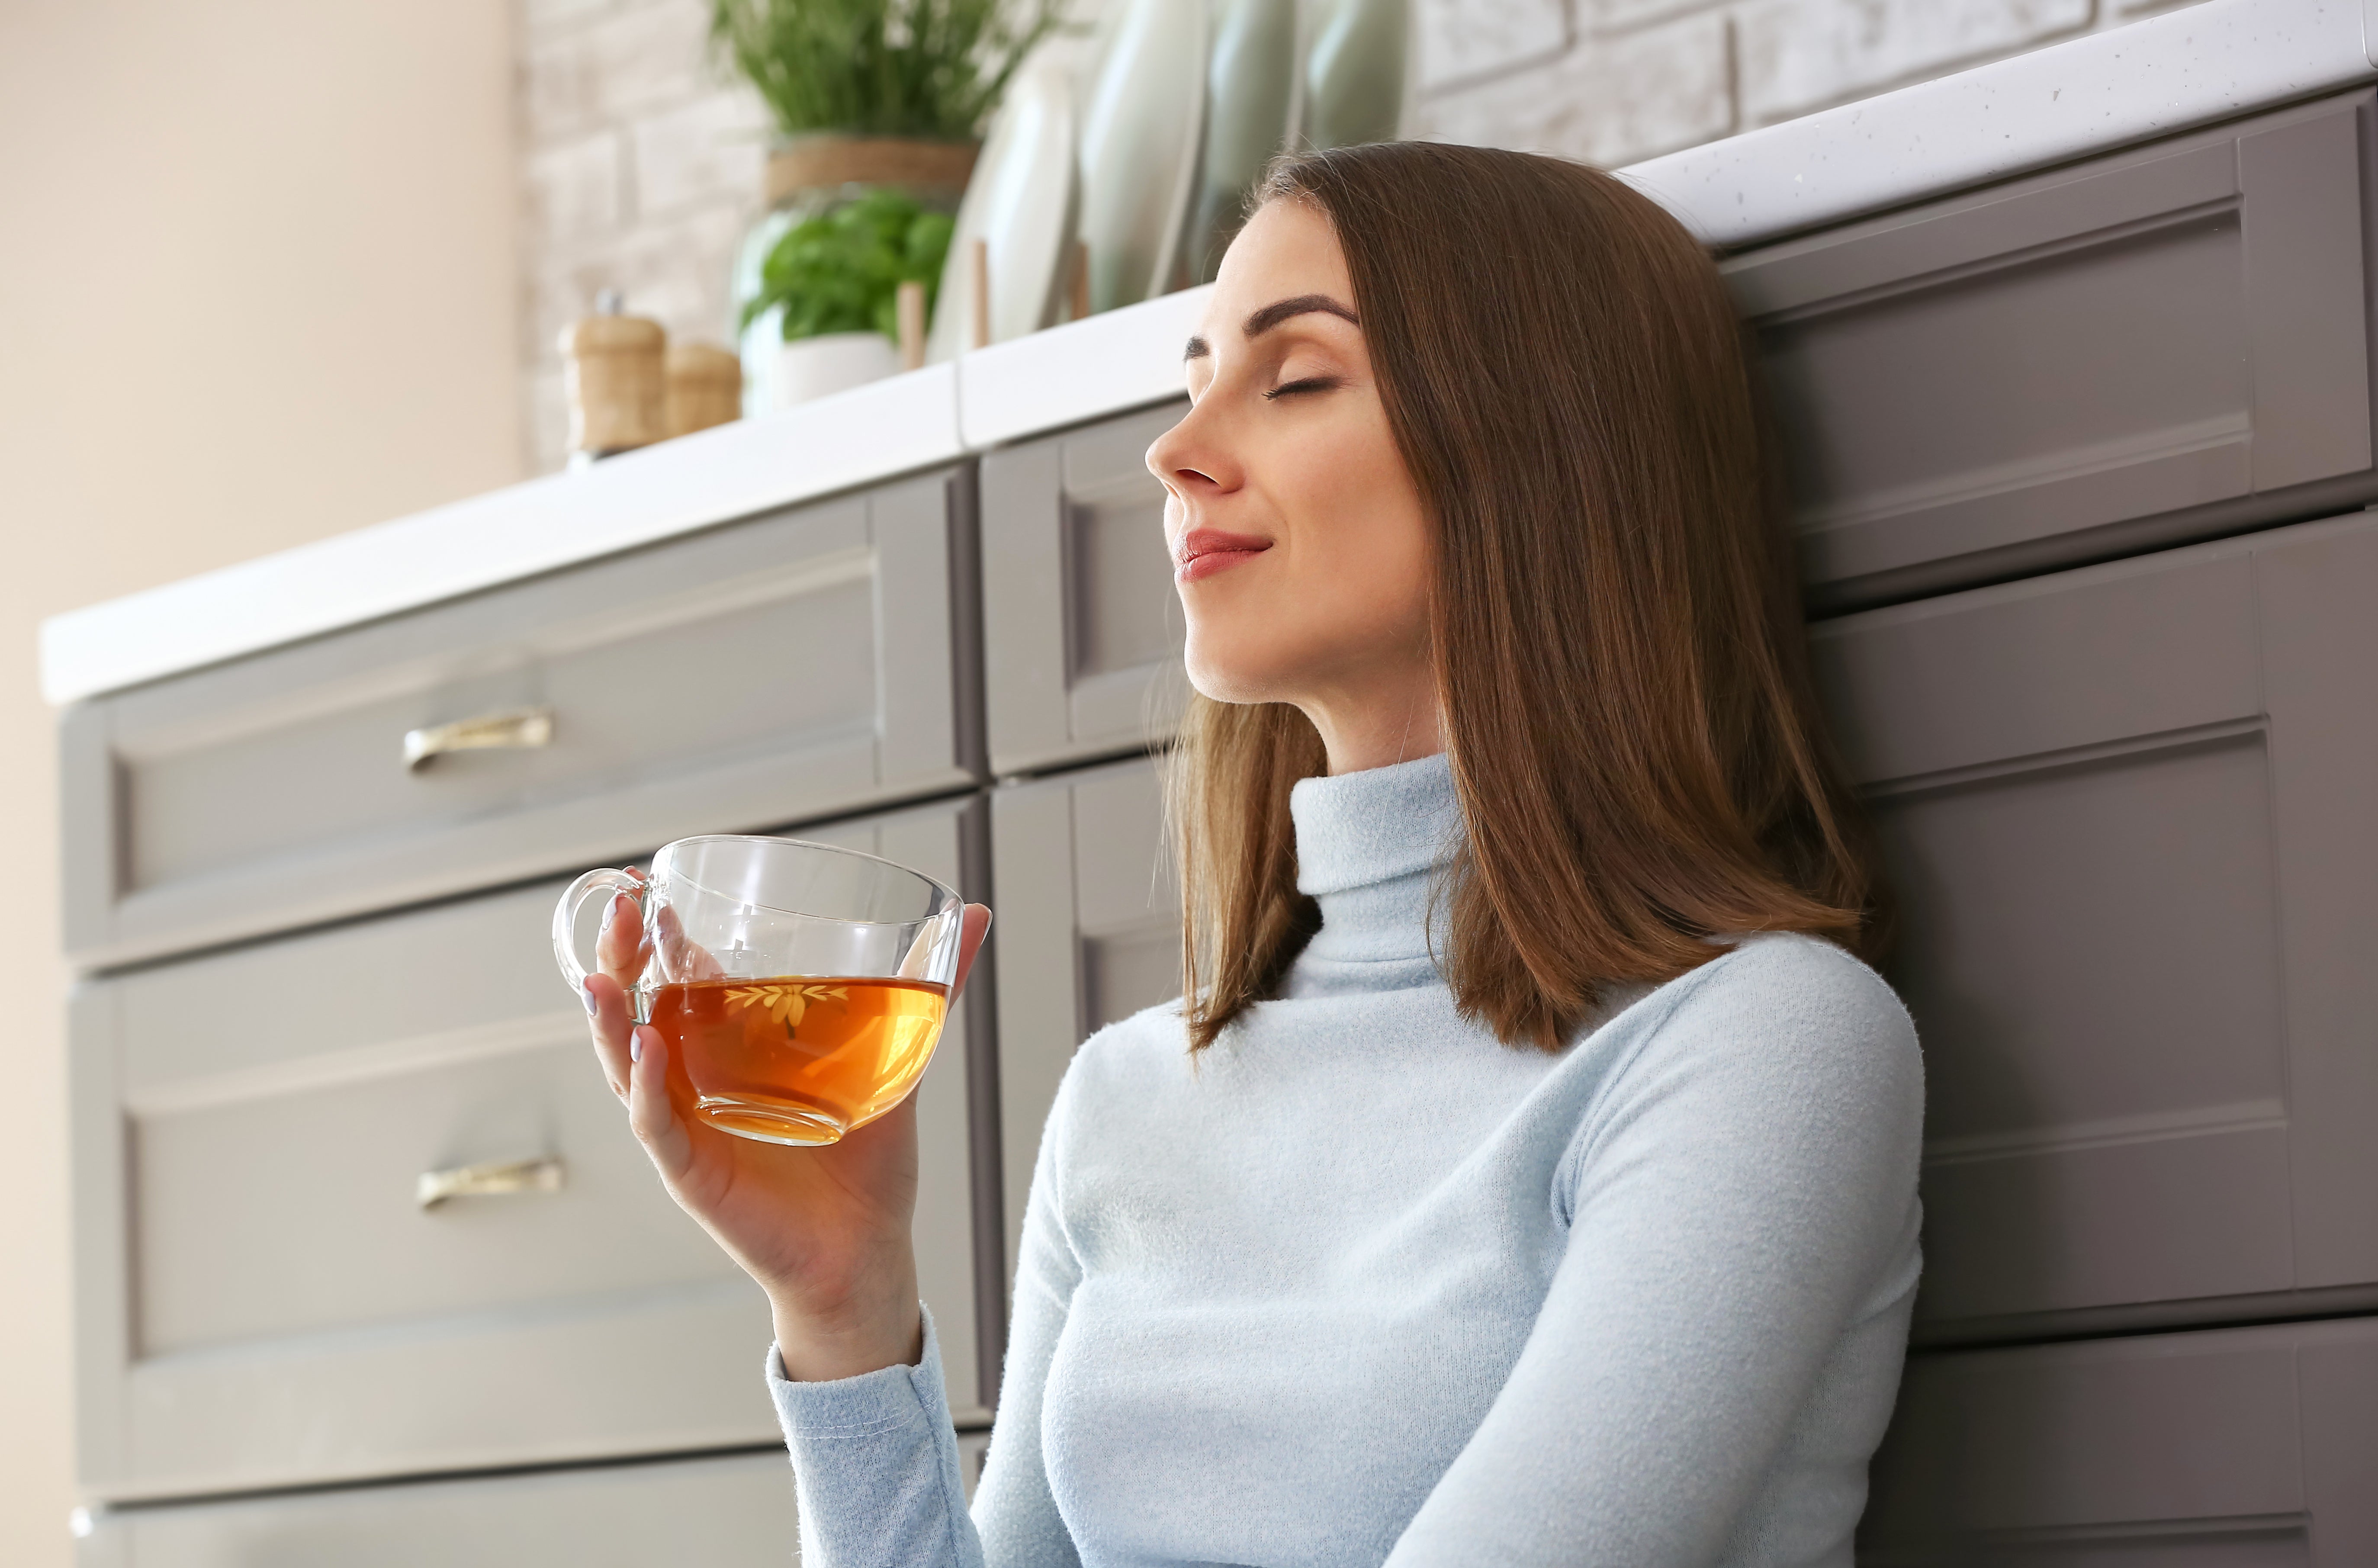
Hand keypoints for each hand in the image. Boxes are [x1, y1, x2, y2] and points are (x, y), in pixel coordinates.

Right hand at [583, 883, 992, 1381]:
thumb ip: (929, 988)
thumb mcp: (899, 1056)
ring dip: (610, 1017)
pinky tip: (645, 1046)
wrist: (869, 1246)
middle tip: (622, 904)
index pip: (677, 981)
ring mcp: (689, 1129)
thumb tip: (979, 914)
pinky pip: (658, 1126)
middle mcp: (697, 1084)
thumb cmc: (869, 1159)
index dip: (655, 936)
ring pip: (630, 1065)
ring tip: (603, 974)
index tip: (647, 881)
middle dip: (619, 958)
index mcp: (729, 1052)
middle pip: (636, 1011)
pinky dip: (649, 1086)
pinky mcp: (694, 1174)